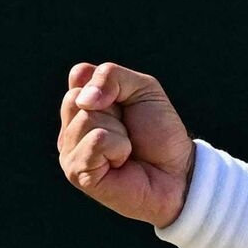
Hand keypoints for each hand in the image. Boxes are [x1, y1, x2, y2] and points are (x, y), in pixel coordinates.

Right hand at [59, 61, 193, 227]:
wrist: (177, 171)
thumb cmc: (159, 131)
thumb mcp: (144, 89)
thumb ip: (111, 76)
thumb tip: (84, 99)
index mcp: (81, 105)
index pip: (80, 74)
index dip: (110, 85)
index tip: (126, 104)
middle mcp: (70, 127)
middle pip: (78, 97)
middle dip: (114, 109)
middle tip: (128, 130)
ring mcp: (69, 151)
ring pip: (87, 119)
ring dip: (119, 132)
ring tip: (126, 148)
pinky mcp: (76, 173)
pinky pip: (96, 141)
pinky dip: (119, 147)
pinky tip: (122, 162)